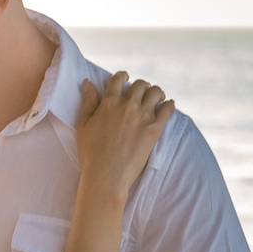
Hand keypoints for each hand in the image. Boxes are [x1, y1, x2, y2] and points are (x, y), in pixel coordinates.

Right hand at [76, 71, 173, 197]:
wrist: (106, 175)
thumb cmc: (91, 153)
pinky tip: (167, 106)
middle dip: (141, 86)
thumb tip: (88, 82)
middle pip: (140, 84)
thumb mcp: (83, 125)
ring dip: (156, 93)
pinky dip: (169, 105)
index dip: (122, 76)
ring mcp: (143, 116)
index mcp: (109, 103)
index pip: (118, 79)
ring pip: (156, 92)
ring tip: (156, 98)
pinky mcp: (155, 129)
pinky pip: (168, 108)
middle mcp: (127, 106)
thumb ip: (88, 102)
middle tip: (142, 93)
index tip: (125, 78)